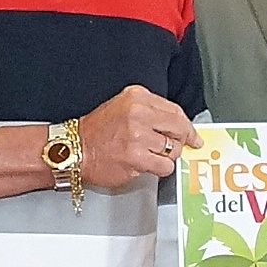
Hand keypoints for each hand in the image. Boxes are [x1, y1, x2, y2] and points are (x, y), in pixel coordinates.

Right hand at [75, 85, 196, 189]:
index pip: (175, 111)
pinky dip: (160, 169)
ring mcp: (137, 136)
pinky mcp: (136, 158)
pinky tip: (147, 164)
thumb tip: (180, 126)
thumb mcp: (124, 107)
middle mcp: (138, 113)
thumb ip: (151, 112)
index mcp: (137, 97)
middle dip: (181, 141)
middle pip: (179, 129)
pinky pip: (165, 166)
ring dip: (166, 156)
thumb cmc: (98, 131)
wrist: (74, 149)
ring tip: (149, 155)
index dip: (186, 126)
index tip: (192, 135)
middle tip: (177, 147)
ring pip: (173, 149)